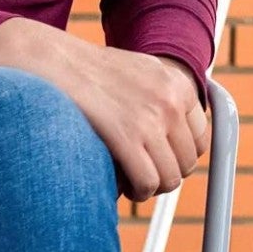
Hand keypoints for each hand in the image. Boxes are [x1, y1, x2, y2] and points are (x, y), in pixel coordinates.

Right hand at [0, 18, 209, 201]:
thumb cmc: (89, 72)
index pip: (200, 138)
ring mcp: (152, 117)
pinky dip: (137, 190)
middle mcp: (172, 99)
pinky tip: (123, 185)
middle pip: (186, 161)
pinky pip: (147, 181)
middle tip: (141, 174)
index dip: (180, 156)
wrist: (52, 61)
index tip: (160, 161)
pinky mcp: (127, 135)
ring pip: (169, 177)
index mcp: (178, 83)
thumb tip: (176, 133)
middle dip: (164, 174)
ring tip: (131, 181)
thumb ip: (162, 97)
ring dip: (150, 186)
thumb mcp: (140, 73)